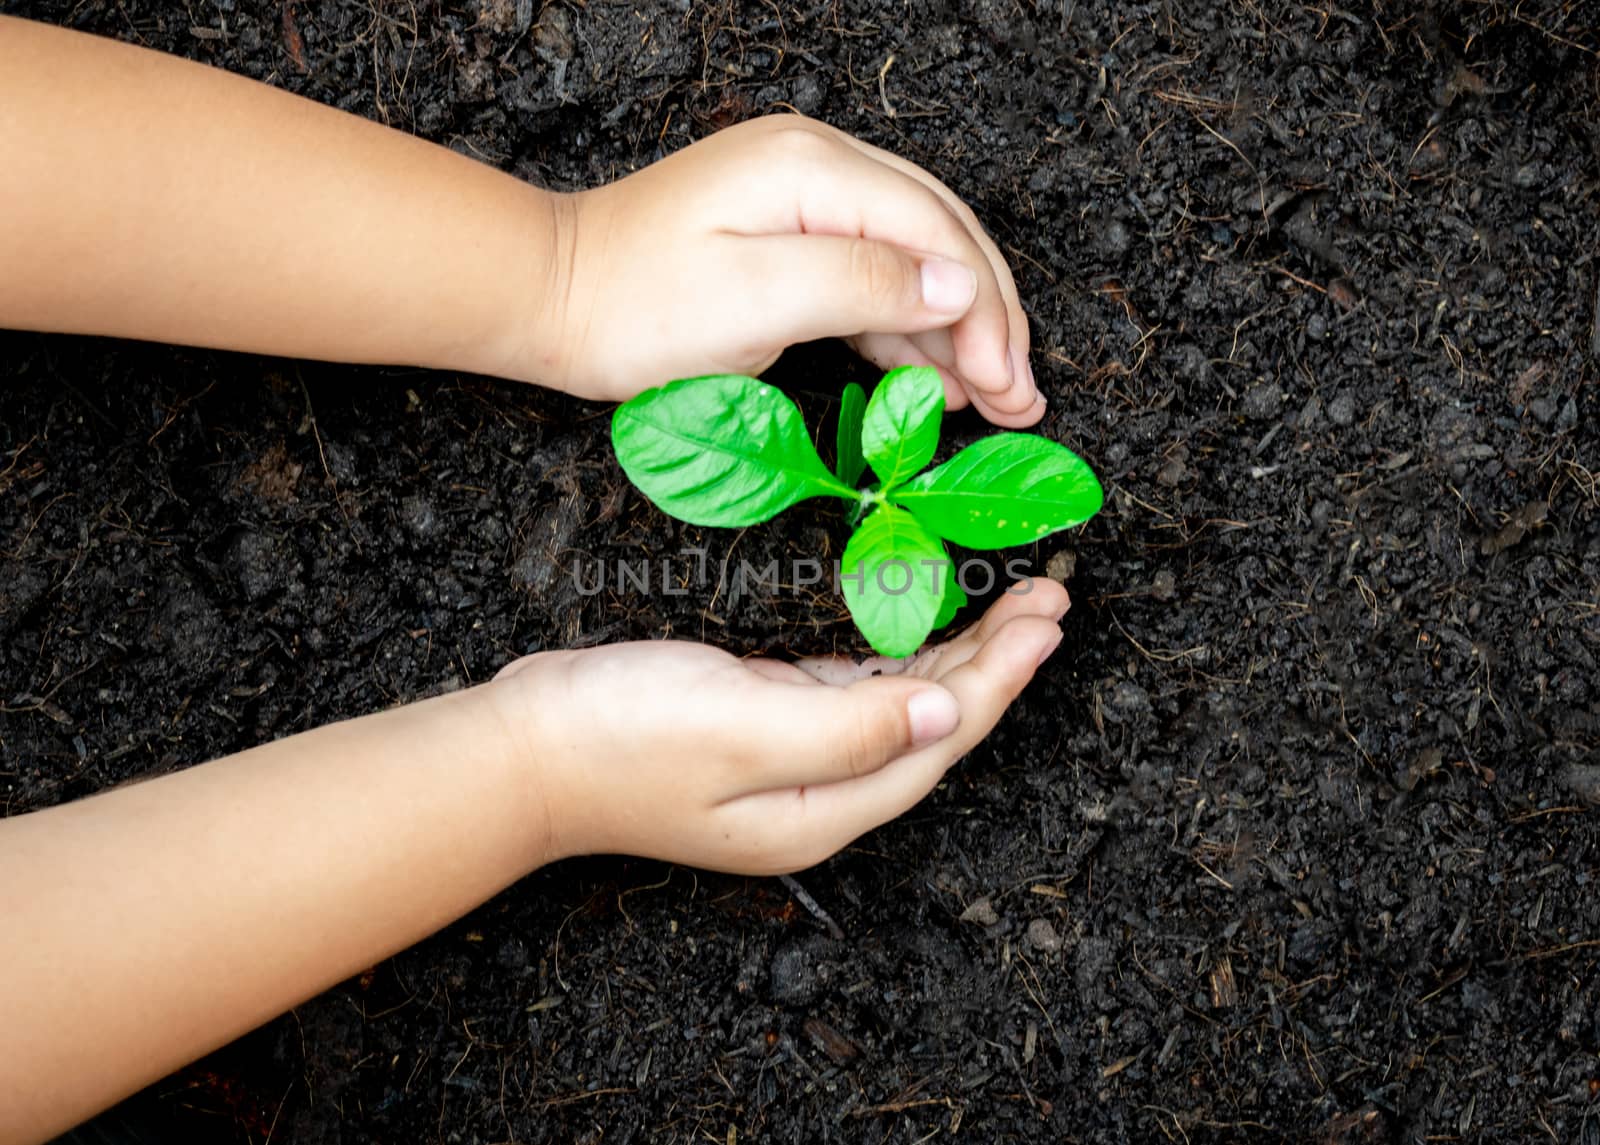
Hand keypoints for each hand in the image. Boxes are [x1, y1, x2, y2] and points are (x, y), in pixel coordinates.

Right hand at [486, 579, 1067, 874]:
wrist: (523, 749)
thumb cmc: (619, 738)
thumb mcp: (741, 728)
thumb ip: (848, 726)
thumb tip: (945, 717)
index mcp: (825, 807)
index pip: (940, 740)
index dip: (1001, 678)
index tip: (1048, 619)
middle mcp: (820, 793)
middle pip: (932, 724)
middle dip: (996, 662)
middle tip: (1051, 597)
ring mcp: (792, 761)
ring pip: (900, 703)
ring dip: (957, 653)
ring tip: (1014, 605)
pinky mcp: (763, 722)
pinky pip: (853, 689)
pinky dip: (896, 653)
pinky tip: (922, 622)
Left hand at [524, 115, 1044, 427]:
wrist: (553, 301)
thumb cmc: (635, 306)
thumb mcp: (756, 298)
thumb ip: (864, 284)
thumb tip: (958, 287)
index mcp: (814, 169)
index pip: (936, 230)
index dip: (985, 309)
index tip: (1007, 382)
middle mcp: (817, 169)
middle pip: (938, 239)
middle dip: (988, 320)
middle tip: (1019, 397)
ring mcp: (803, 202)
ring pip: (912, 262)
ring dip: (956, 332)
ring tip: (994, 401)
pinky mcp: (788, 241)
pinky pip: (870, 280)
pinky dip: (906, 332)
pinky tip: (935, 381)